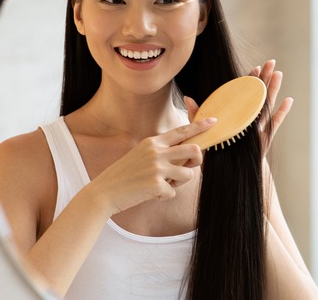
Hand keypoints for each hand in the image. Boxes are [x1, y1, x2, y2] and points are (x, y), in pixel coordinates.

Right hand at [89, 118, 215, 215]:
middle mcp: (157, 151)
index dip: (199, 126)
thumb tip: (186, 154)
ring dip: (179, 183)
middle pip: (194, 150)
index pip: (182, 131)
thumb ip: (162, 151)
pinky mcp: (156, 184)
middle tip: (188, 168)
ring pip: (188, 174)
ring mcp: (157, 167)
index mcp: (153, 142)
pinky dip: (165, 196)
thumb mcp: (142, 155)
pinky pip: (174, 192)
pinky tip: (150, 194)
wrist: (105, 191)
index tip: (213, 121)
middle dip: (197, 161)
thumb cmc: (126, 175)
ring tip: (162, 185)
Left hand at [183, 60, 291, 156]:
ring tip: (279, 74)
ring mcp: (258, 127)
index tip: (254, 67)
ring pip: (267, 105)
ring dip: (273, 89)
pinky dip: (282, 113)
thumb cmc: (217, 153)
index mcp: (236, 115)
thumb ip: (197, 116)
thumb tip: (188, 98)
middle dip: (264, 78)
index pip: (243, 93)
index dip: (248, 80)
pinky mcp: (264, 138)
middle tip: (271, 62)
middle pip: (258, 95)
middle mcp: (249, 119)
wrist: (229, 173)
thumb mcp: (204, 132)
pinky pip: (275, 123)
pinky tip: (288, 100)